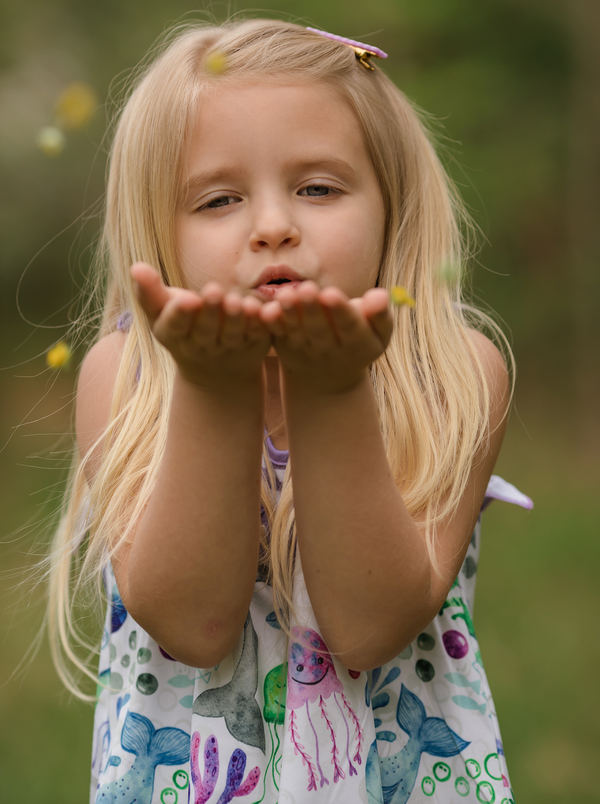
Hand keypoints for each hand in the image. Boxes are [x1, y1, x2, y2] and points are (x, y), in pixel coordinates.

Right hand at [131, 263, 270, 388]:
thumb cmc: (182, 328)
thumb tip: (135, 266)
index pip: (175, 325)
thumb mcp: (161, 314)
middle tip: (214, 290)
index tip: (187, 299)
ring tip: (236, 300)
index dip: (181, 313)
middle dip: (210, 311)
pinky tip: (261, 308)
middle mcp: (201, 345)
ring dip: (235, 318)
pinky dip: (259, 324)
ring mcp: (228, 348)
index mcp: (174, 335)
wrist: (215, 369)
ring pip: (232, 334)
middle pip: (205, 329)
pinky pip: (257, 334)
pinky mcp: (253, 346)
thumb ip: (149, 292)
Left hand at [259, 281, 392, 392]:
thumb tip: (380, 295)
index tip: (331, 293)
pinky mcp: (287, 346)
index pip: (349, 326)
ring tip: (285, 294)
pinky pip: (279, 335)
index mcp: (358, 344)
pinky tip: (265, 310)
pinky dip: (273, 324)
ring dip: (290, 314)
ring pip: (298, 332)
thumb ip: (380, 315)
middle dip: (313, 309)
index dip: (340, 311)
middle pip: (320, 329)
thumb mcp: (378, 334)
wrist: (331, 375)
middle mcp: (330, 350)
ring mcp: (307, 350)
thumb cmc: (359, 341)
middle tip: (306, 288)